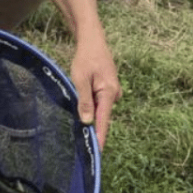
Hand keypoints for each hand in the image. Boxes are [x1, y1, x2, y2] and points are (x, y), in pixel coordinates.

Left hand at [70, 35, 120, 149]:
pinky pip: (99, 100)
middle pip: (101, 115)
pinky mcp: (108, 88)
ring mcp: (113, 91)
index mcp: (109, 93)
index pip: (104, 121)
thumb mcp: (80, 79)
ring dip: (88, 106)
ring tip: (78, 87)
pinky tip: (83, 88)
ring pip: (99, 107)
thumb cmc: (85, 58)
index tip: (97, 152)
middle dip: (90, 119)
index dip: (99, 136)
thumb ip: (84, 101)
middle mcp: (115, 94)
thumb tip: (87, 122)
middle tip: (77, 113)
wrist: (93, 40)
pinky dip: (90, 100)